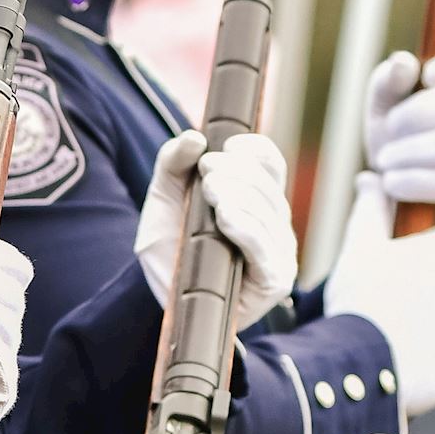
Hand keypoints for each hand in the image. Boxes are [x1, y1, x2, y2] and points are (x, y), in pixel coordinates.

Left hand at [135, 131, 296, 329]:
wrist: (157, 296)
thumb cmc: (169, 248)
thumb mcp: (163, 200)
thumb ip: (171, 164)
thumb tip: (194, 137)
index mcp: (256, 201)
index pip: (270, 165)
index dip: (254, 151)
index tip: (226, 147)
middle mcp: (273, 225)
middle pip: (267, 186)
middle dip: (236, 173)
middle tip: (206, 171)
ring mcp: (277, 254)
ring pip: (268, 214)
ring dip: (239, 196)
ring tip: (210, 191)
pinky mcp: (273, 281)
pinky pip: (266, 250)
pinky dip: (246, 230)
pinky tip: (226, 217)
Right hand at [324, 174, 434, 415]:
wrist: (364, 364)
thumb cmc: (362, 296)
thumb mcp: (359, 245)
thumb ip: (370, 208)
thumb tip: (371, 177)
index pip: (430, 244)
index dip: (401, 255)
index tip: (378, 271)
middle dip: (411, 287)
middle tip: (374, 301)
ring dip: (416, 319)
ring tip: (380, 329)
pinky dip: (419, 351)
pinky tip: (392, 352)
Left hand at [365, 41, 434, 252]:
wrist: (405, 211)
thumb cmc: (400, 151)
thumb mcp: (384, 113)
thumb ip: (388, 84)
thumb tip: (403, 62)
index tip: (428, 76)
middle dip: (412, 116)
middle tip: (388, 134)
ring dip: (409, 152)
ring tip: (386, 162)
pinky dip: (417, 181)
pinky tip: (394, 185)